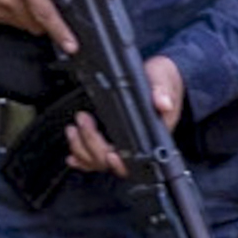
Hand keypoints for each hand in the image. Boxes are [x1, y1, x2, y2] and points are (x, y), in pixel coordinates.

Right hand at [0, 0, 73, 50]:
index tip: (71, 46)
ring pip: (20, 25)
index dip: (60, 31)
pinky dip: (10, 14)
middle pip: (35, 25)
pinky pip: (3, 21)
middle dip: (45, 22)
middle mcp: (6, 0)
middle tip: (48, 11)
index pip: (45, 13)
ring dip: (27, 18)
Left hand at [65, 55, 181, 175]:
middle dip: (91, 144)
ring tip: (73, 128)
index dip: (122, 162)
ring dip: (81, 149)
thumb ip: (163, 90)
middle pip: (111, 161)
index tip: (111, 154)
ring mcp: (123, 143)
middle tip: (82, 119)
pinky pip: (94, 157)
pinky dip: (81, 159)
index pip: (138, 158)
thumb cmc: (162, 79)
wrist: (156, 76)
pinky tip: (73, 155)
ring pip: (98, 161)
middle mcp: (138, 143)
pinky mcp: (111, 138)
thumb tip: (163, 103)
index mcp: (154, 134)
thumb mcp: (164, 78)